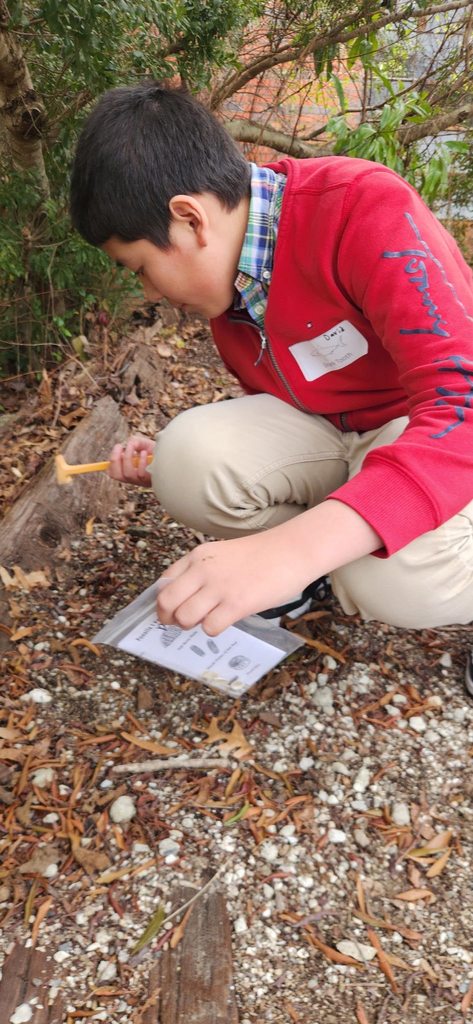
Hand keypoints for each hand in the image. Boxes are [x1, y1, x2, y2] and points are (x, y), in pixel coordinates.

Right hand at [108, 434, 155, 485]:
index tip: (118, 447)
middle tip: (120, 446)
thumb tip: (130, 443)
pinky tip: (146, 453)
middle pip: (117, 475)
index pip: (114, 473)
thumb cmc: (159, 452)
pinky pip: (141, 474)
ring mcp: (143, 481)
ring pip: (128, 474)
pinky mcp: (151, 481)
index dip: (112, 461)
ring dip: (128, 458)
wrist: (174, 458)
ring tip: (136, 448)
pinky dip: (141, 461)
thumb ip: (136, 442)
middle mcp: (135, 478)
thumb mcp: (145, 444)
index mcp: (130, 471)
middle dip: (115, 459)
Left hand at [156, 529, 312, 635]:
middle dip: (169, 618)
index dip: (164, 601)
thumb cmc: (260, 555)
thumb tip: (185, 599)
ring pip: (184, 617)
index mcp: (197, 556)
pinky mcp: (237, 604)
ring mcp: (219, 587)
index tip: (171, 610)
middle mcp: (203, 570)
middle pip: (167, 602)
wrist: (292, 551)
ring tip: (206, 620)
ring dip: (191, 625)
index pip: (164, 582)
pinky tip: (225, 621)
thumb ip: (202, 572)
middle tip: (181, 623)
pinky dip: (213, 629)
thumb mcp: (222, 555)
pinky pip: (210, 627)